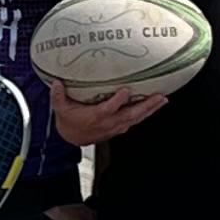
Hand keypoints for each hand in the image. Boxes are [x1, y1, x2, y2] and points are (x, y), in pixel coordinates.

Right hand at [49, 84, 166, 147]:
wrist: (72, 137)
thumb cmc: (68, 119)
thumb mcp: (60, 108)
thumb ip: (58, 95)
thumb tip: (57, 82)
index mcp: (94, 117)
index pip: (108, 109)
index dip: (117, 101)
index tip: (126, 91)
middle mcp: (108, 123)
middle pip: (130, 115)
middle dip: (145, 105)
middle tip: (159, 96)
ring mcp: (116, 126)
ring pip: (136, 118)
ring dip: (150, 109)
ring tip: (163, 99)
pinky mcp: (120, 127)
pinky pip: (136, 120)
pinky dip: (146, 114)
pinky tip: (155, 105)